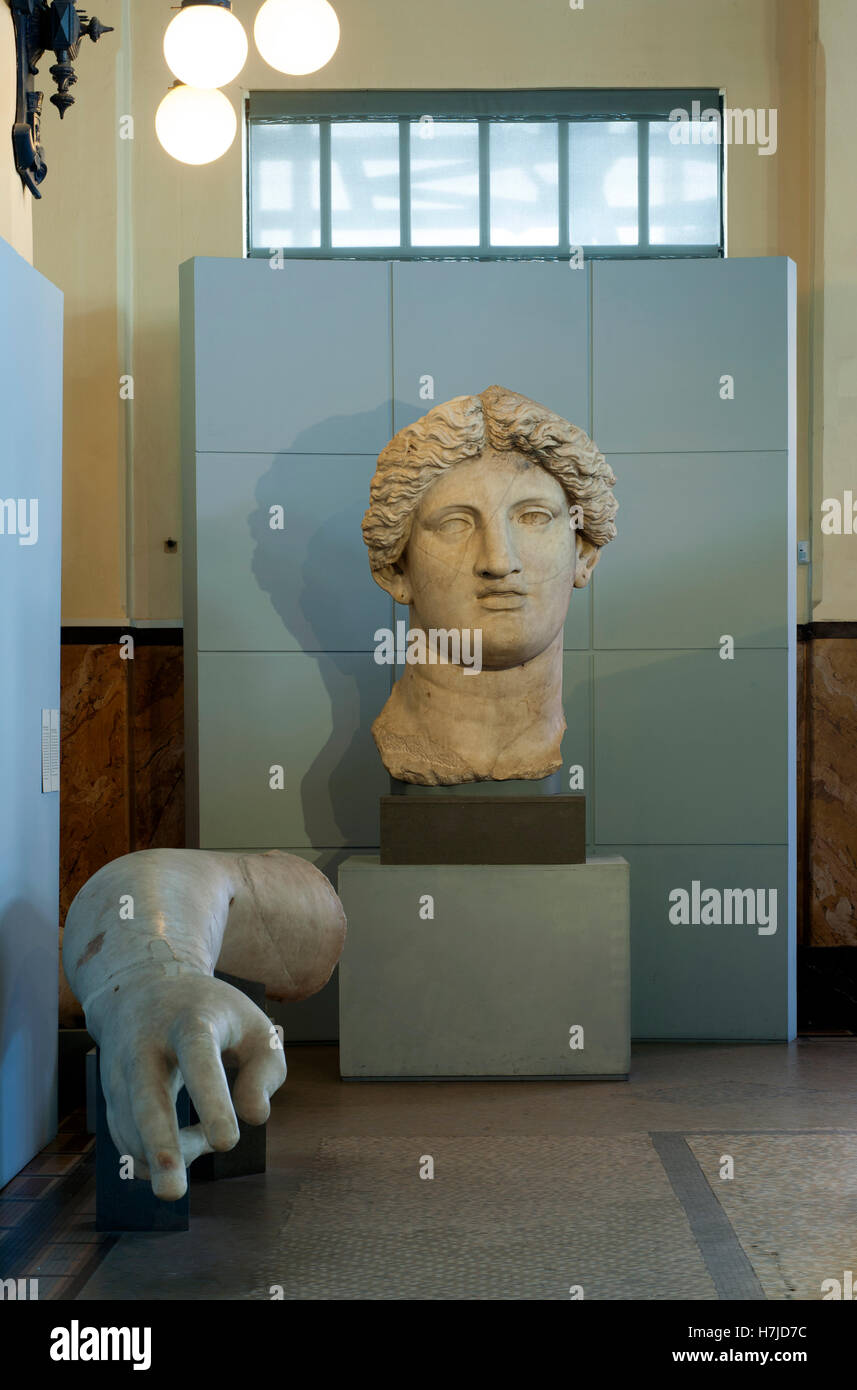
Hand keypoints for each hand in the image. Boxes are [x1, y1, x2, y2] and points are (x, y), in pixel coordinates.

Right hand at [96, 973, 286, 1199]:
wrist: (141, 990)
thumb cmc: (210, 1014)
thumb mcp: (252, 1025)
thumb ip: (266, 1069)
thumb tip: (255, 1118)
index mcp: (189, 1023)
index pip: (198, 1060)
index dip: (211, 1101)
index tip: (227, 1143)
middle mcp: (145, 1049)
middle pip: (146, 1100)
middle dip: (160, 1147)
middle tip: (172, 1194)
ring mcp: (119, 1077)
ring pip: (136, 1134)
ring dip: (176, 1154)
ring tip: (206, 1140)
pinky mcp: (111, 1103)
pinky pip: (131, 1147)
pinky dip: (161, 1157)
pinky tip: (186, 1141)